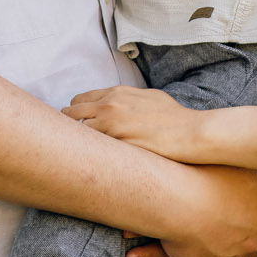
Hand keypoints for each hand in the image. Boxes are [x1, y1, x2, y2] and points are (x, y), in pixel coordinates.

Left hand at [65, 86, 206, 162]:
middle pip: (71, 114)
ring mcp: (112, 127)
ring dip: (76, 142)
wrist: (189, 132)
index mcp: (116, 93)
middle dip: (67, 126)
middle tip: (68, 140)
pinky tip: (89, 163)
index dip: (75, 112)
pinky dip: (88, 155)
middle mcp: (110, 107)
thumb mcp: (148, 97)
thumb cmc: (173, 117)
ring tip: (76, 154)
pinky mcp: (117, 145)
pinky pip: (92, 150)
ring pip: (77, 133)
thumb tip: (118, 103)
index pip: (79, 100)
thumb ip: (128, 98)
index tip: (75, 122)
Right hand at [158, 165, 256, 256]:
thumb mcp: (241, 167)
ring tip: (209, 238)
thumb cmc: (206, 175)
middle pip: (253, 247)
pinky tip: (193, 245)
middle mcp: (251, 242)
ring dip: (226, 254)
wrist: (175, 200)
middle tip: (225, 224)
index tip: (253, 218)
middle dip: (242, 239)